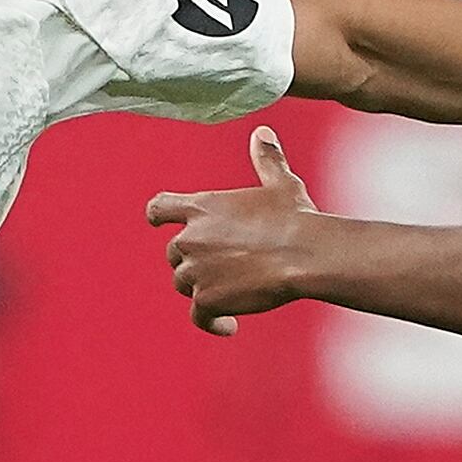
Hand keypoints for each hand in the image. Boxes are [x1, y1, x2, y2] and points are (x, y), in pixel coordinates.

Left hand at [146, 125, 322, 337]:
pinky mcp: (206, 299)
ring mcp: (195, 270)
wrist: (304, 253)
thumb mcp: (281, 183)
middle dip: (192, 262)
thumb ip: (266, 159)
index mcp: (201, 206)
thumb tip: (263, 133)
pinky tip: (230, 327)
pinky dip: (212, 322)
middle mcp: (190, 237)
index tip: (157, 224)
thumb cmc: (295, 216)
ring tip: (235, 295)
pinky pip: (199, 316)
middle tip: (225, 269)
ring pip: (185, 285)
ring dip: (204, 290)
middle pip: (174, 254)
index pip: (159, 208)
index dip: (157, 217)